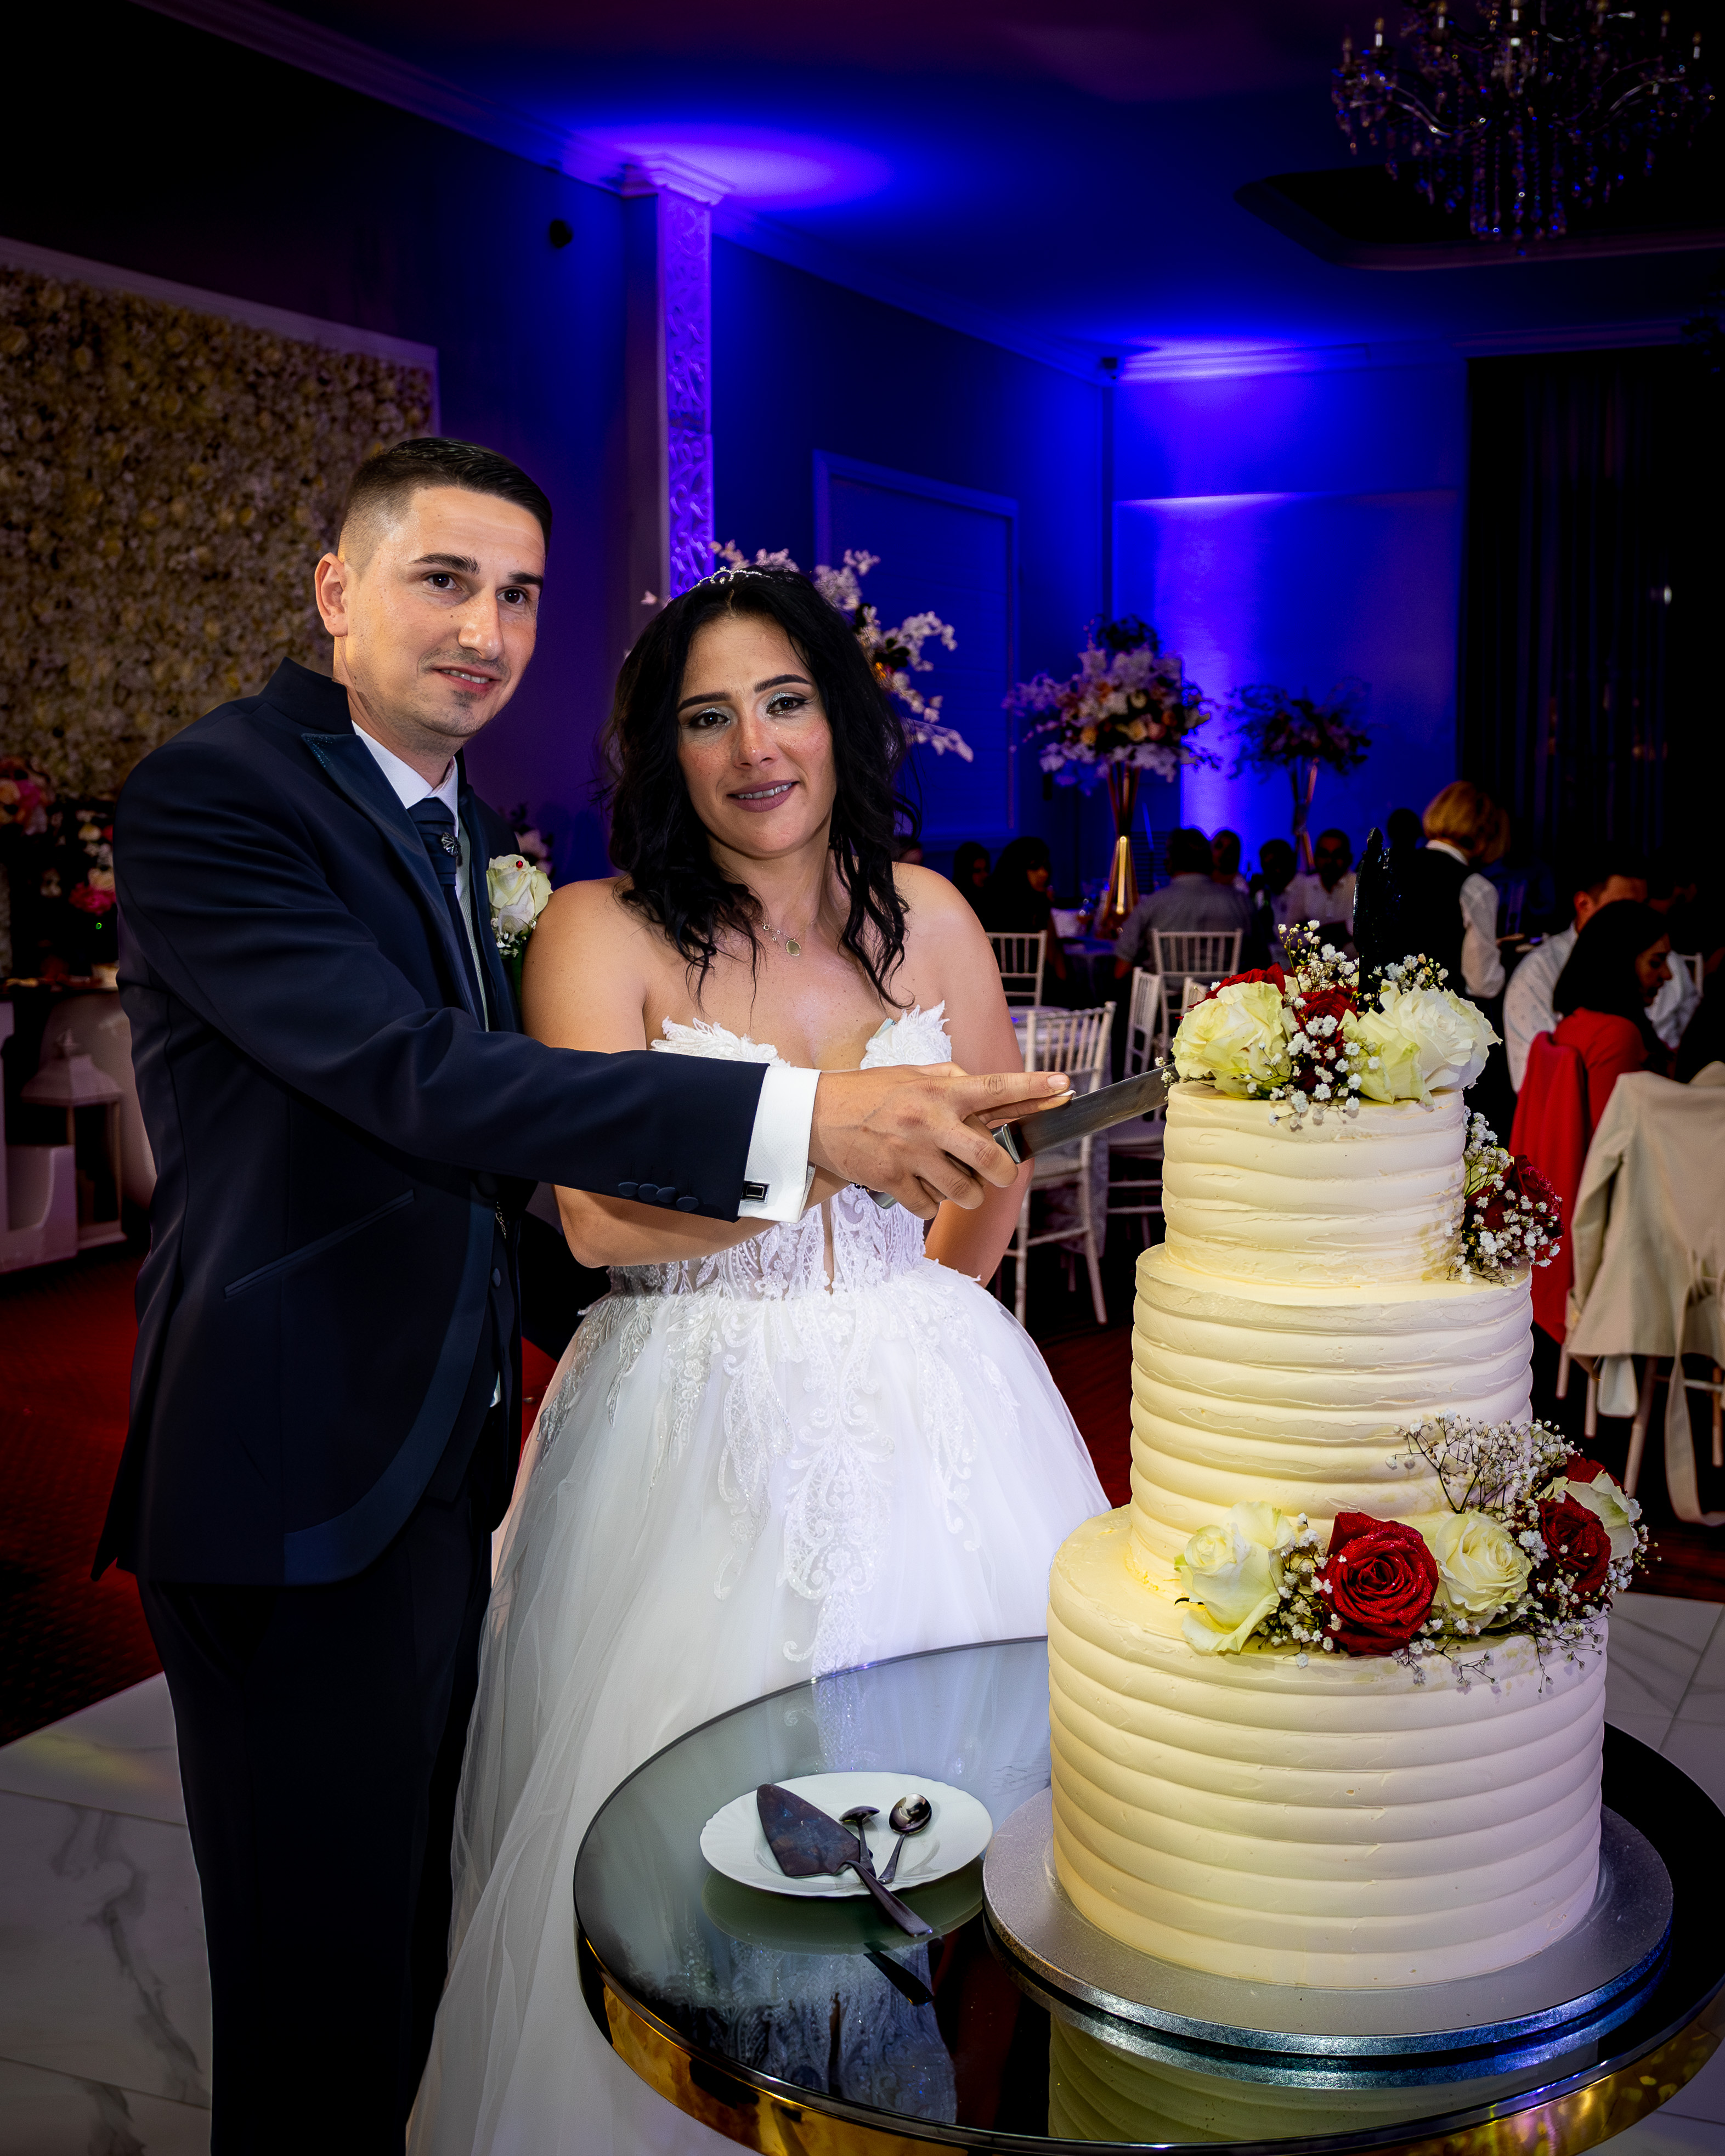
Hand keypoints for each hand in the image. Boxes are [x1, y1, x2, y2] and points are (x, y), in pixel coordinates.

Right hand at [808, 1064, 1071, 1217]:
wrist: (816, 1117)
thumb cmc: (869, 1093)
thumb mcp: (912, 1074)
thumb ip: (951, 1079)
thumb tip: (988, 1088)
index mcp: (940, 1090)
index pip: (997, 1088)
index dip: (1034, 1089)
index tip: (1064, 1087)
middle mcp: (931, 1121)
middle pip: (990, 1158)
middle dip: (1003, 1173)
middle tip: (998, 1172)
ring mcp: (912, 1154)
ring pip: (964, 1191)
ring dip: (966, 1193)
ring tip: (951, 1180)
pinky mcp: (893, 1181)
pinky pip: (930, 1207)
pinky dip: (930, 1203)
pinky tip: (918, 1186)